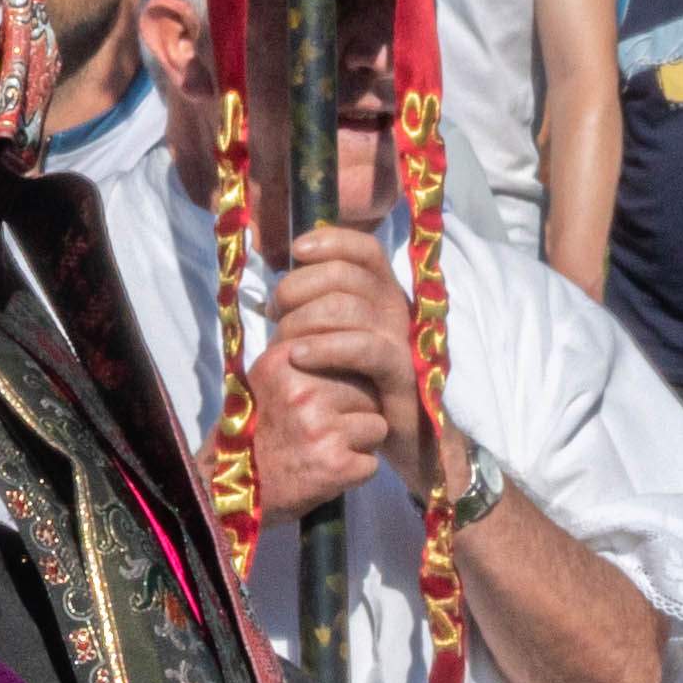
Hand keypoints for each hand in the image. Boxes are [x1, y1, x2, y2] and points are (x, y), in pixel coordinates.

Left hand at [241, 215, 423, 524]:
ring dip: (303, 321)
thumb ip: (320, 311)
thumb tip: (281, 288)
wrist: (407, 441)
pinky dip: (324, 348)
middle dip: (298, 287)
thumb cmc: (362, 389)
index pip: (363, 248)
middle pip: (345, 274)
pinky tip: (298, 358)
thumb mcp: (339, 342)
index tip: (296, 252)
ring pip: (347, 307)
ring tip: (283, 344)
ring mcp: (401, 339)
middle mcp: (396, 309)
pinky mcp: (401, 372)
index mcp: (384, 294)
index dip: (329, 240)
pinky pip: (362, 347)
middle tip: (275, 313)